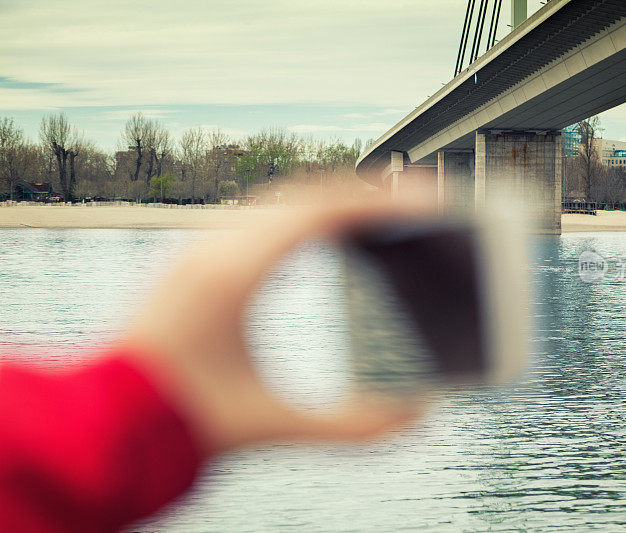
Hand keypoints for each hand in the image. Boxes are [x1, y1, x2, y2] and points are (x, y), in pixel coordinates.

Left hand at [121, 200, 428, 456]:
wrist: (99, 424)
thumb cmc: (173, 421)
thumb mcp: (270, 423)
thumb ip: (348, 426)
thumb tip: (412, 415)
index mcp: (233, 276)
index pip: (320, 213)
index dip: (380, 202)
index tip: (423, 200)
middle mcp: (212, 249)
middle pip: (303, 194)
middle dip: (364, 192)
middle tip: (413, 200)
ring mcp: (197, 250)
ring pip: (277, 199)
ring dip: (331, 198)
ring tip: (376, 211)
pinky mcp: (191, 261)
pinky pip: (257, 215)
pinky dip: (300, 212)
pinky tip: (320, 233)